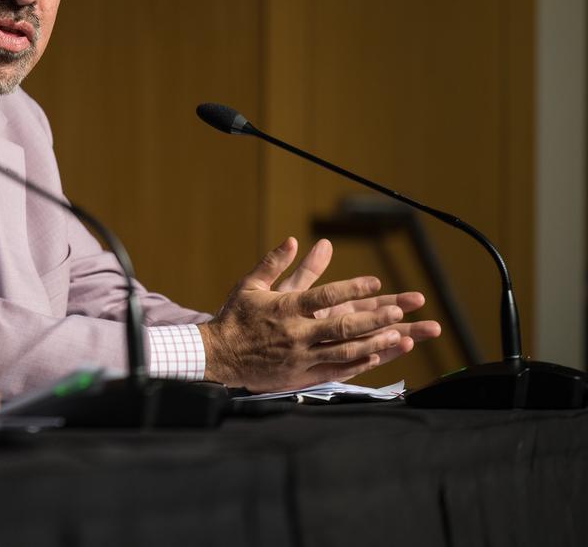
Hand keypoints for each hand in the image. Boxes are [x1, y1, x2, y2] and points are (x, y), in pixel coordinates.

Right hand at [199, 237, 438, 391]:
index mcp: (285, 308)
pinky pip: (334, 370)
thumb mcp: (251, 285)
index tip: (375, 282)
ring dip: (373, 343)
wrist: (218, 355)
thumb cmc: (234, 317)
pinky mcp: (300, 374)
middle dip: (373, 318)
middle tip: (398, 311)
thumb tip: (293, 240)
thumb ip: (274, 263)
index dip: (352, 288)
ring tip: (398, 336)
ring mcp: (300, 356)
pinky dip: (357, 364)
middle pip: (341, 325)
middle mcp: (296, 332)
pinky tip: (375, 358)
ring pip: (344, 350)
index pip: (324, 295)